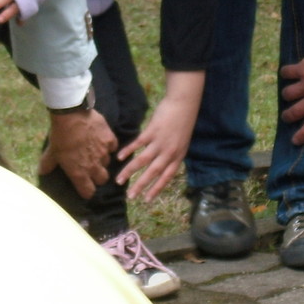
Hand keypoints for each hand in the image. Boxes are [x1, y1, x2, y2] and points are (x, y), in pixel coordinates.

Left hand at [41, 107, 116, 197]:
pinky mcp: (111, 140)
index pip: (88, 192)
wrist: (72, 115)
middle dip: (97, 177)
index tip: (84, 187)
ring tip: (94, 152)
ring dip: (102, 160)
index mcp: (79, 173)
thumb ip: (48, 165)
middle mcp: (94, 166)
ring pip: (107, 163)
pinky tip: (101, 141)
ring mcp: (104, 153)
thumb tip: (42, 173)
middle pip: (102, 180)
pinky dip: (108, 146)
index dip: (86, 191)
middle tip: (91, 169)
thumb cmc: (60, 136)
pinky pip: (113, 148)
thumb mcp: (51, 152)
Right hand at [118, 72, 202, 199]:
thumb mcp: (182, 141)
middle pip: (153, 173)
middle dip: (140, 186)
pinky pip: (138, 144)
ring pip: (142, 161)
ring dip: (129, 172)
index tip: (147, 200)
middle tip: (130, 197)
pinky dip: (128, 151)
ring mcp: (160, 142)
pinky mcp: (152, 131)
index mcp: (178, 156)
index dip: (156, 189)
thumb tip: (159, 162)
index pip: (166, 177)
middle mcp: (169, 152)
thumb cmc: (183, 121)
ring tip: (118, 180)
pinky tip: (119, 157)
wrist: (184, 103)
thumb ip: (171, 153)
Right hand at [280, 25, 303, 144]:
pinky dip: (285, 72)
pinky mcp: (301, 70)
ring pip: (287, 94)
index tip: (295, 141)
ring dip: (286, 95)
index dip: (303, 135)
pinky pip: (287, 73)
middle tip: (286, 117)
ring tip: (288, 93)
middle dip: (288, 117)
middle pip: (295, 112)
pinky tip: (286, 72)